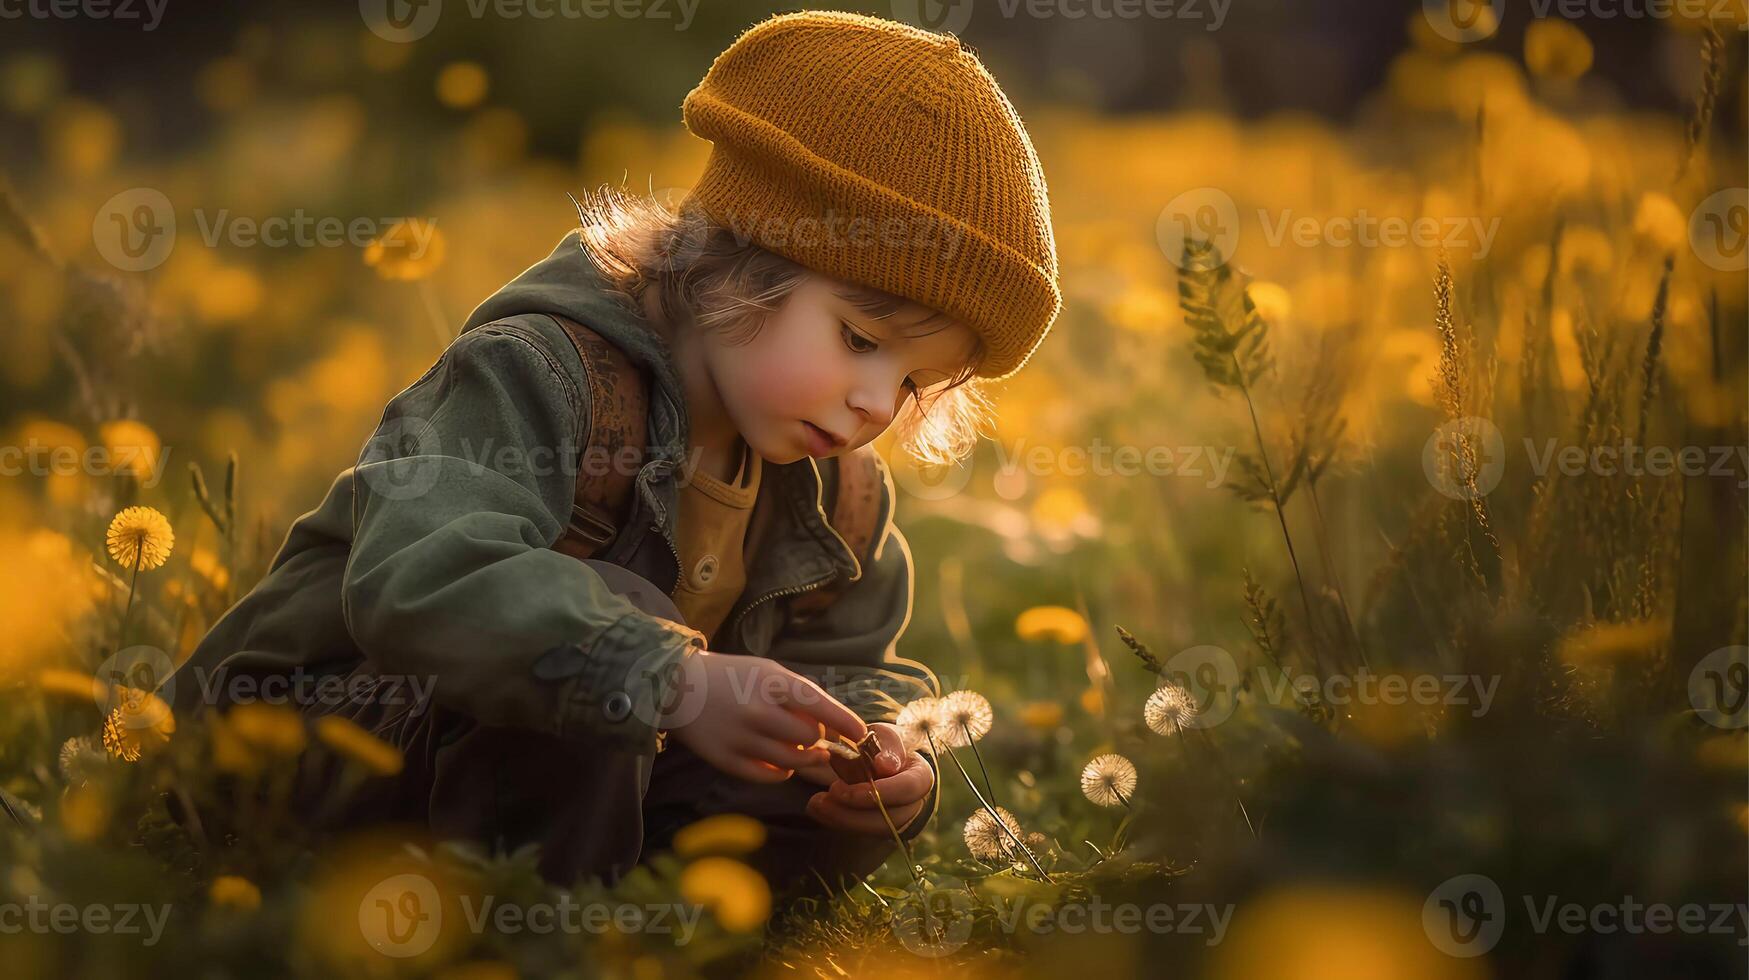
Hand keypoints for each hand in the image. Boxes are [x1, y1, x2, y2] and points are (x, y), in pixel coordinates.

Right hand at [668, 651, 867, 783]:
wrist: (677, 687)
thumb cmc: (733, 677)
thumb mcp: (768, 672)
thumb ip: (800, 696)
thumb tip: (835, 726)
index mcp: (770, 682)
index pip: (819, 705)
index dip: (845, 722)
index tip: (861, 733)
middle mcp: (756, 711)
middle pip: (809, 739)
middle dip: (818, 740)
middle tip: (815, 738)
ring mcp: (740, 738)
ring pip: (793, 761)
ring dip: (804, 758)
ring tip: (801, 750)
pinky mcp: (726, 760)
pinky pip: (770, 776)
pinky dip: (782, 772)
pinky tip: (779, 761)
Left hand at [798, 723, 934, 835]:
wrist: (878, 758)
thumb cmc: (883, 744)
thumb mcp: (885, 735)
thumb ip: (887, 746)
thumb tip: (886, 766)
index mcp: (920, 776)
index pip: (907, 789)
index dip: (879, 791)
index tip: (843, 787)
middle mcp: (915, 804)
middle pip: (890, 819)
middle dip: (853, 813)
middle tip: (822, 799)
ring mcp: (899, 820)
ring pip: (873, 830)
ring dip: (841, 820)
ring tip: (815, 804)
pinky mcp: (880, 828)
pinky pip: (861, 832)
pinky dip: (837, 822)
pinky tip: (817, 808)